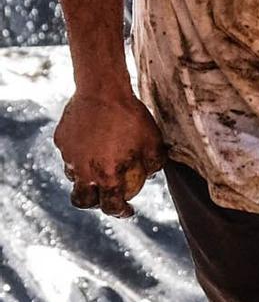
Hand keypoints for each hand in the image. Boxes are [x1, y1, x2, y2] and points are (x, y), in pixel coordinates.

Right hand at [53, 89, 164, 217]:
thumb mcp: (153, 141)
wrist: (103, 89)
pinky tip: (90, 142)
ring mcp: (68, 156)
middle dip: (92, 204)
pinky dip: (78, 153)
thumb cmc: (131, 116)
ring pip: (73, 176)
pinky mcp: (61, 140)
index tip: (127, 210)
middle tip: (103, 197)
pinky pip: (69, 152)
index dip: (120, 212)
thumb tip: (151, 174)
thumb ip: (154, 163)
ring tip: (96, 168)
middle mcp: (83, 171)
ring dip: (84, 177)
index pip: (110, 206)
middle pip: (82, 200)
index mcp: (106, 176)